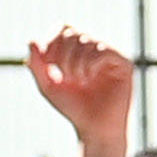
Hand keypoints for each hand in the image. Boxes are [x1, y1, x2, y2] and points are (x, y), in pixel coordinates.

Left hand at [29, 28, 134, 145]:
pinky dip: (90, 65)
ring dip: (75, 63)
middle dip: (62, 55)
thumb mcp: (48, 86)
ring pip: (87, 41)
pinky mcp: (124, 63)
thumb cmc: (74, 107)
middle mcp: (96, 46)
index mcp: (80, 48)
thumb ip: (37, 64)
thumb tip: (32, 41)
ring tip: (79, 82)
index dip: (51, 42)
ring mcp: (111, 53)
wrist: (95, 128)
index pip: (63, 28)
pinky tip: (91, 80)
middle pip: (72, 32)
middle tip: (66, 78)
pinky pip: (103, 50)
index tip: (48, 65)